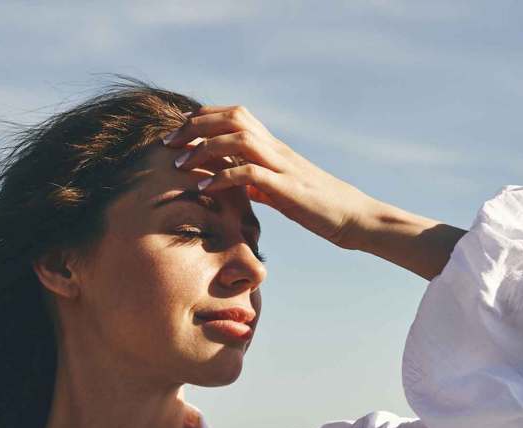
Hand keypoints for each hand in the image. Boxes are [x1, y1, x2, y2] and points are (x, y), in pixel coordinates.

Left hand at [162, 104, 378, 249]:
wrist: (354, 218)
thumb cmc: (319, 208)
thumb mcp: (282, 193)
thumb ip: (259, 183)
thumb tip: (236, 184)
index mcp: (274, 147)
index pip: (235, 114)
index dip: (203, 116)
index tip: (177, 132)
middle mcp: (276, 149)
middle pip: (232, 117)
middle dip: (195, 125)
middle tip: (168, 143)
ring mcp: (282, 166)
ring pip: (238, 138)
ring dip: (204, 148)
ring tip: (179, 164)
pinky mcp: (287, 188)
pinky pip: (250, 173)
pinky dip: (222, 177)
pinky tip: (204, 188)